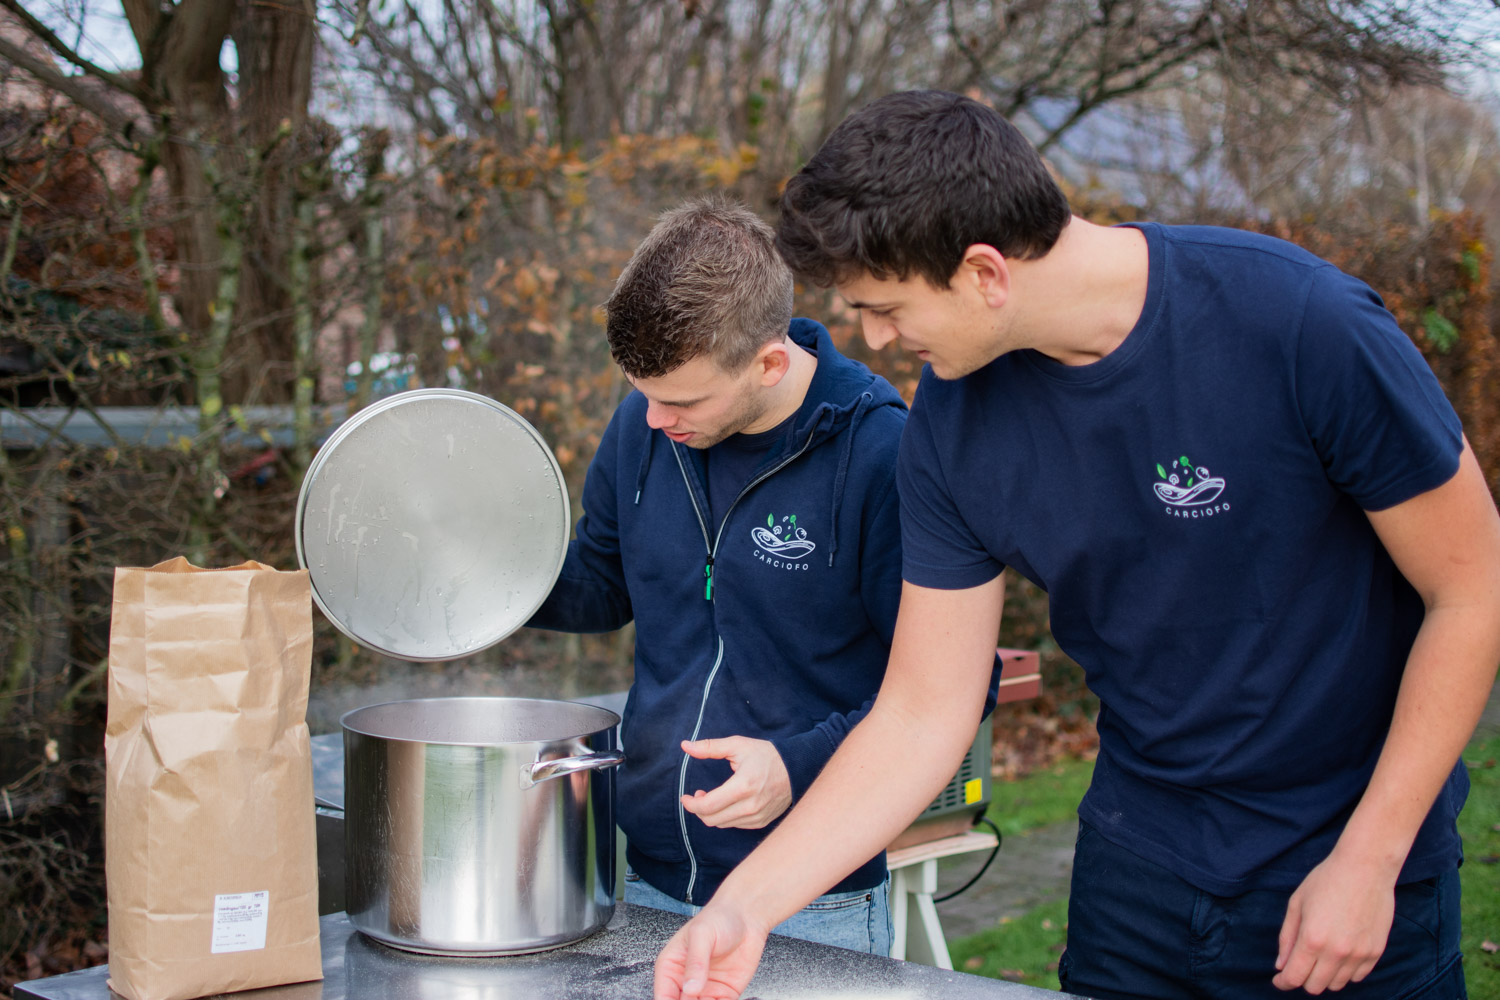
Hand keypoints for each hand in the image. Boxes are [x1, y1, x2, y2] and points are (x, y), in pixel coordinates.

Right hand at [653, 902, 766, 999]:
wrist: (747, 917)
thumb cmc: (719, 918)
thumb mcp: (702, 935)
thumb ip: (696, 962)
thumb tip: (690, 988)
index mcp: (671, 967)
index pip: (664, 996)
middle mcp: (686, 982)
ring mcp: (705, 990)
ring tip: (714, 999)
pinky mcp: (725, 994)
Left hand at [679, 736, 792, 829]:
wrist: (796, 768)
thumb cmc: (766, 755)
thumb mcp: (738, 745)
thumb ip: (709, 747)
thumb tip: (685, 746)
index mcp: (743, 786)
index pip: (708, 806)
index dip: (691, 804)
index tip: (685, 797)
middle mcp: (751, 806)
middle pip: (712, 819)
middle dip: (699, 809)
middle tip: (699, 795)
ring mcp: (757, 816)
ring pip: (722, 825)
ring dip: (711, 813)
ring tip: (712, 798)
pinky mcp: (761, 822)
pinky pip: (735, 825)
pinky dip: (725, 817)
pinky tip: (727, 804)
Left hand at [1273, 851, 1396, 992]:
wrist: (1366, 868)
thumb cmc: (1326, 881)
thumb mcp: (1296, 904)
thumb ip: (1287, 938)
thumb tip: (1281, 965)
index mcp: (1312, 939)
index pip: (1294, 977)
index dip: (1283, 982)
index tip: (1279, 980)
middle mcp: (1337, 952)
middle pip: (1315, 987)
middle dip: (1302, 978)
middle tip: (1299, 964)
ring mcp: (1359, 954)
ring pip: (1337, 985)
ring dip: (1324, 976)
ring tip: (1320, 955)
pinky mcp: (1376, 952)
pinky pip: (1357, 977)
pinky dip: (1345, 972)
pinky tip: (1339, 954)